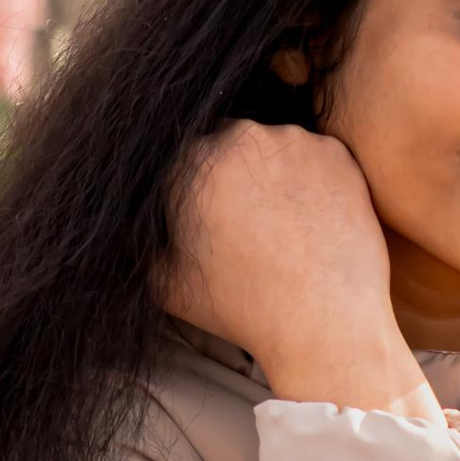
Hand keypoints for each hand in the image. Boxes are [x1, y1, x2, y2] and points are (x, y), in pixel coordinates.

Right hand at [159, 121, 417, 408]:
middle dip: (232, 173)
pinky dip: (313, 180)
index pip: (182, 156)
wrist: (321, 323)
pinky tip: (311, 219)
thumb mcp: (163, 282)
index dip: (191, 186)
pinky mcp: (335, 153)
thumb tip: (124, 230)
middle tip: (246, 219)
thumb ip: (138, 244)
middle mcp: (238, 137)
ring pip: (273, 147)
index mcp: (188, 161)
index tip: (208, 214)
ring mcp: (292, 141)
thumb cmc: (239, 308)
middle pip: (227, 143)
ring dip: (272, 173)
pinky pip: (315, 156)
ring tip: (281, 224)